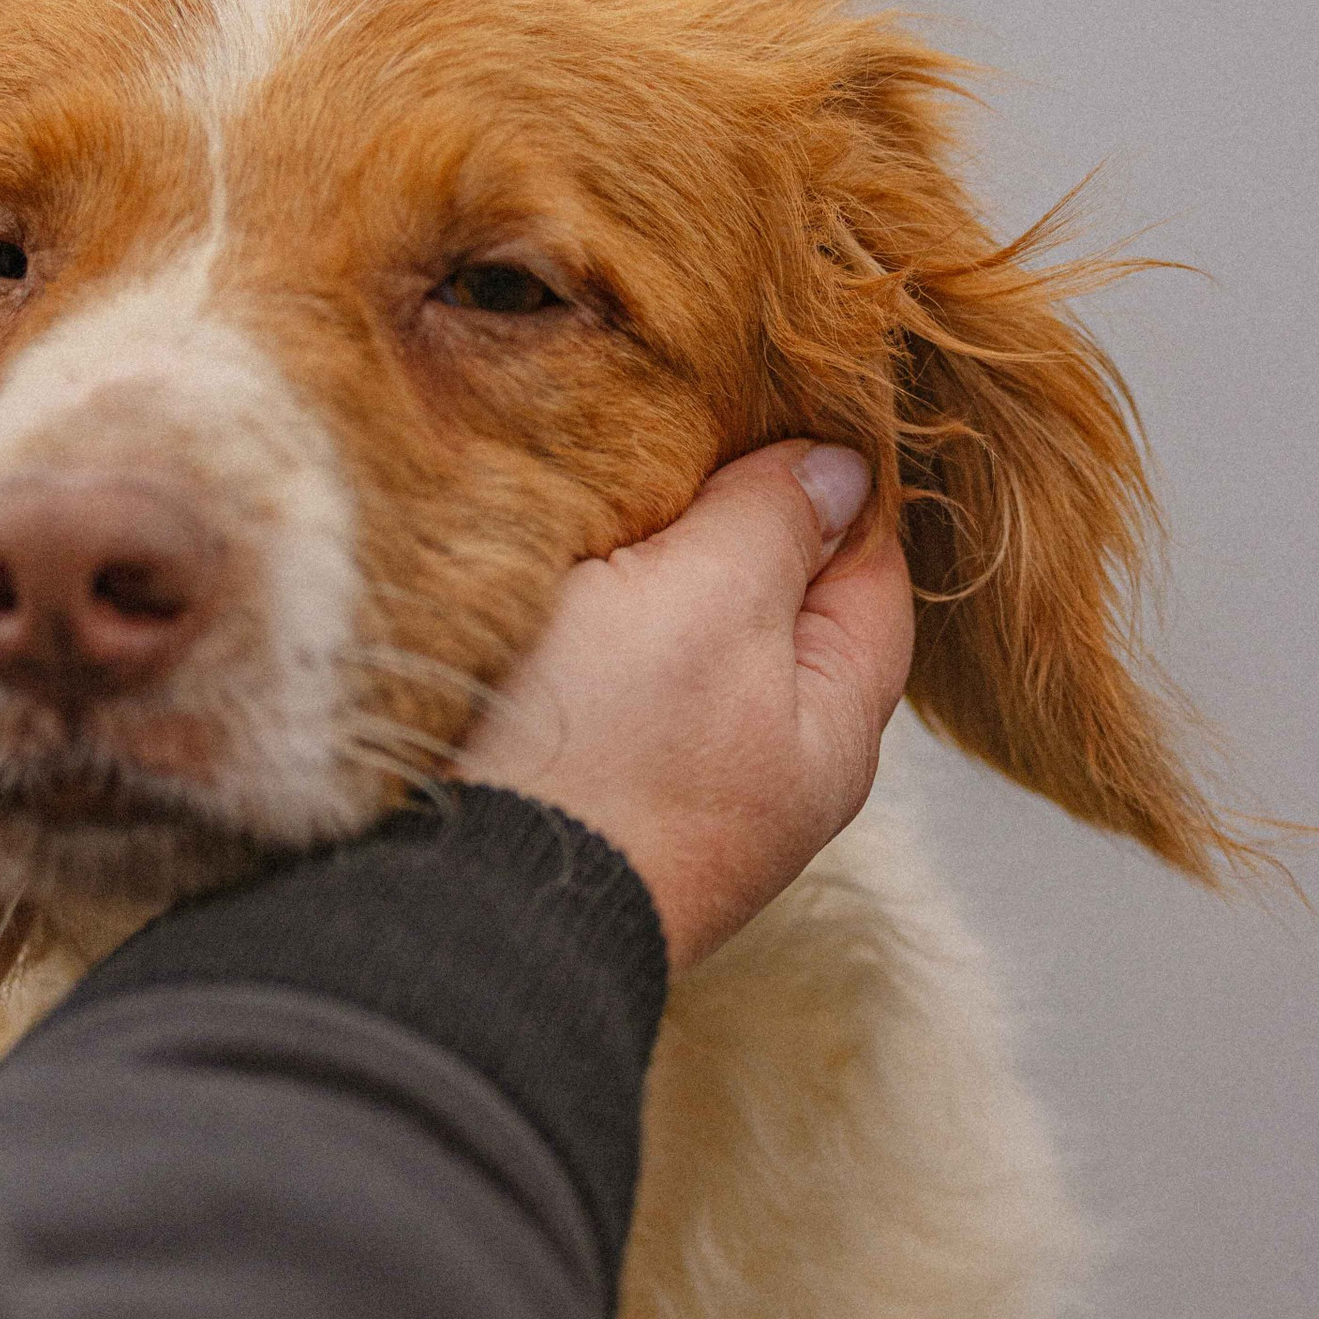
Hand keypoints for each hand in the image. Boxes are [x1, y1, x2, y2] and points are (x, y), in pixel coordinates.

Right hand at [457, 444, 912, 971]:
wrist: (446, 917)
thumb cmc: (598, 764)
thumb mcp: (710, 602)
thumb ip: (776, 525)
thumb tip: (842, 472)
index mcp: (831, 731)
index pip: (872, 571)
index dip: (830, 478)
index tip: (768, 401)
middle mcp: (761, 777)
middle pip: (769, 609)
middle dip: (723, 521)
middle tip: (661, 436)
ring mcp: (664, 798)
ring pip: (673, 645)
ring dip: (639, 576)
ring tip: (589, 505)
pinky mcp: (574, 802)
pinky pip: (599, 689)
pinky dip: (580, 632)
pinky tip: (537, 593)